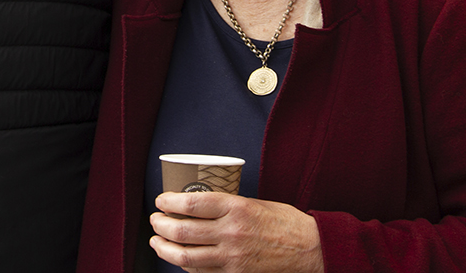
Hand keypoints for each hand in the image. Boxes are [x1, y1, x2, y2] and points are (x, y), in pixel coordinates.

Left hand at [149, 192, 324, 272]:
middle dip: (160, 224)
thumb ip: (228, 205)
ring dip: (164, 248)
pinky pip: (200, 271)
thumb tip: (198, 205)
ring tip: (156, 241)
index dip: (169, 202)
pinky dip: (184, 265)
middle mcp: (231, 232)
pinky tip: (178, 257)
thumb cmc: (286, 223)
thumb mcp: (256, 203)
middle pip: (183, 230)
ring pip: (185, 256)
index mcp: (237, 208)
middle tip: (154, 219)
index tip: (161, 200)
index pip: (192, 203)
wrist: (311, 250)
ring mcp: (232, 257)